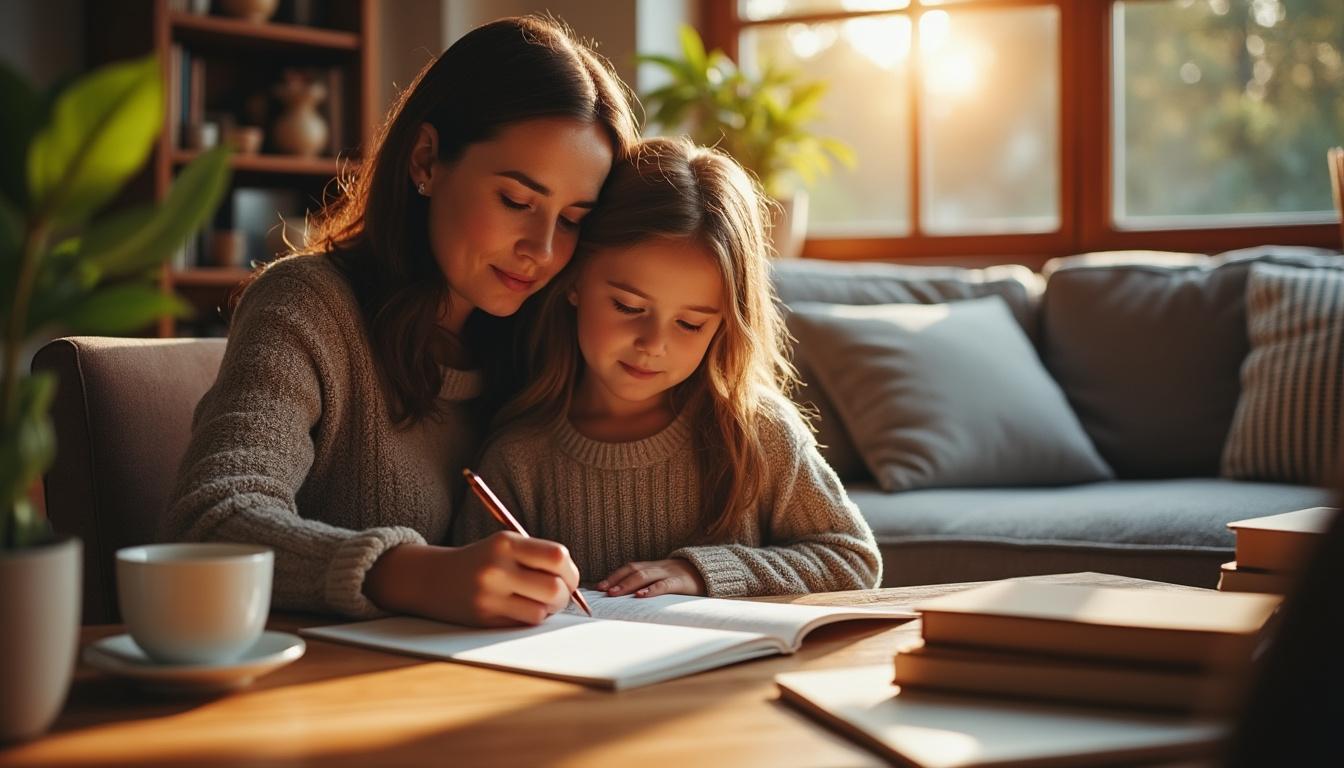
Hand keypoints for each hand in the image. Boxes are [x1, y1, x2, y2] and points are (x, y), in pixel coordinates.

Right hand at [365, 533, 579, 626]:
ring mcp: (489, 595)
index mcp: (506, 543)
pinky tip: (519, 609)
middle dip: (564, 595)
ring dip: (547, 610)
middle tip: (558, 595)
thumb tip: (575, 586)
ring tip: (537, 602)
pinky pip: (524, 623)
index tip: (569, 577)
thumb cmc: (482, 561)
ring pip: (542, 611)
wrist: (433, 578)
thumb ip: (539, 558)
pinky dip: (530, 618)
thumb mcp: (506, 546)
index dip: (571, 571)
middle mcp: (497, 568)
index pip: (557, 557)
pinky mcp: (484, 618)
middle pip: (554, 588)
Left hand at [596, 558, 706, 597]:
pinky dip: (652, 589)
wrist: (712, 571)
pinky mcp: (681, 582)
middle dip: (617, 580)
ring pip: (645, 575)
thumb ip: (651, 585)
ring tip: (615, 594)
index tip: (599, 587)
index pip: (630, 567)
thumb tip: (629, 600)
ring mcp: (670, 573)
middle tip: (603, 591)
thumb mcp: (667, 579)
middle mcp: (659, 567)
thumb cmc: (685, 580)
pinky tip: (642, 595)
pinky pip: (665, 584)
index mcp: (654, 566)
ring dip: (628, 584)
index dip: (614, 575)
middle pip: (634, 570)